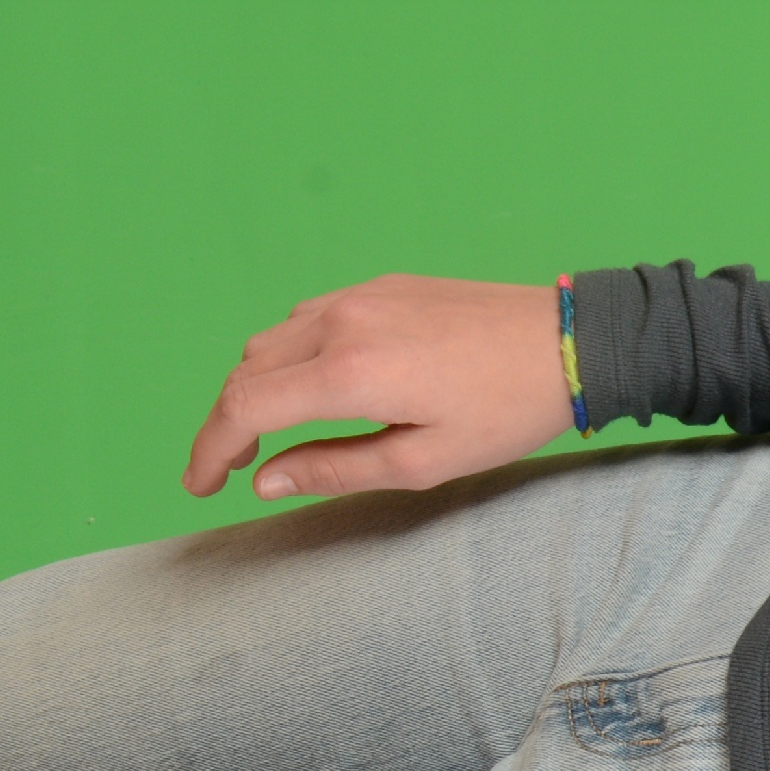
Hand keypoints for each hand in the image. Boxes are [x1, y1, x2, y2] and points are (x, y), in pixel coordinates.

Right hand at [183, 273, 576, 499]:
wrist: (570, 342)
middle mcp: (342, 323)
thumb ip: (336, 469)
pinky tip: (315, 387)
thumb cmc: (508, 410)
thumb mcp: (426, 460)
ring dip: (257, 386)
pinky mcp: (381, 285)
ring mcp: (359, 295)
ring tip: (268, 433)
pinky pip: (309, 319)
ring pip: (272, 340)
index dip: (209, 450)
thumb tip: (265, 479)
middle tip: (230, 468)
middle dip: (228, 423)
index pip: (244, 408)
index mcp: (350, 372)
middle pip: (247, 371)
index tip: (200, 484)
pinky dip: (291, 355)